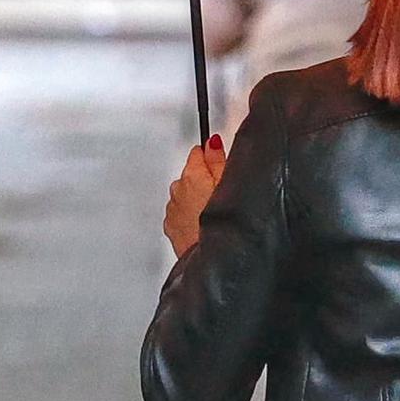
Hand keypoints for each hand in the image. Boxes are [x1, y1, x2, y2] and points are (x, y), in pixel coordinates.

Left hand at [163, 135, 225, 258]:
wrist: (211, 257)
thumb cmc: (221, 224)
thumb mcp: (229, 184)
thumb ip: (218, 160)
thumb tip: (212, 143)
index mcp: (192, 175)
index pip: (198, 152)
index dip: (211, 158)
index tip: (219, 166)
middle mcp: (177, 189)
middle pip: (190, 175)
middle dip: (203, 181)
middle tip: (219, 195)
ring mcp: (172, 209)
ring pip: (184, 196)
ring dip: (195, 200)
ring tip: (211, 213)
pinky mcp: (170, 227)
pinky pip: (179, 214)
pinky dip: (188, 217)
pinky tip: (201, 225)